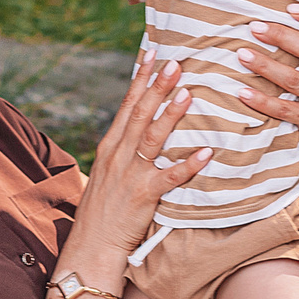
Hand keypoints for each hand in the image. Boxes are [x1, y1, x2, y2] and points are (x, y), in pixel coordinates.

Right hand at [75, 58, 209, 258]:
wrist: (92, 246)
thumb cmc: (104, 211)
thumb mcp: (108, 173)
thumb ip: (125, 151)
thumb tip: (143, 132)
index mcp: (110, 147)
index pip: (127, 104)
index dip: (141, 77)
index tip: (152, 52)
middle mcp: (118, 156)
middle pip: (140, 113)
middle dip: (157, 86)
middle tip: (175, 62)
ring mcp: (130, 175)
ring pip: (152, 138)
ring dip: (171, 114)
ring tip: (188, 92)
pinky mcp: (144, 196)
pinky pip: (170, 177)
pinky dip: (188, 164)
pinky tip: (206, 152)